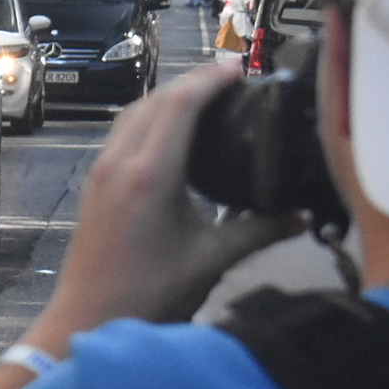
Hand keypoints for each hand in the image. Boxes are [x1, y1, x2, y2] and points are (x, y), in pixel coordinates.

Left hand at [26, 63, 300, 353]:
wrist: (88, 318)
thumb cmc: (146, 292)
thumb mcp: (212, 258)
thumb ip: (260, 231)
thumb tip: (301, 217)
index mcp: (148, 174)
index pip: (179, 105)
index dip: (210, 80)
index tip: (239, 70)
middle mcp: (118, 164)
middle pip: (154, 101)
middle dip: (192, 83)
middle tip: (230, 80)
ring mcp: (100, 173)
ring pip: (132, 114)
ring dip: (167, 98)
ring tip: (205, 98)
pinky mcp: (94, 185)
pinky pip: (121, 134)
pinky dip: (148, 120)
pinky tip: (172, 133)